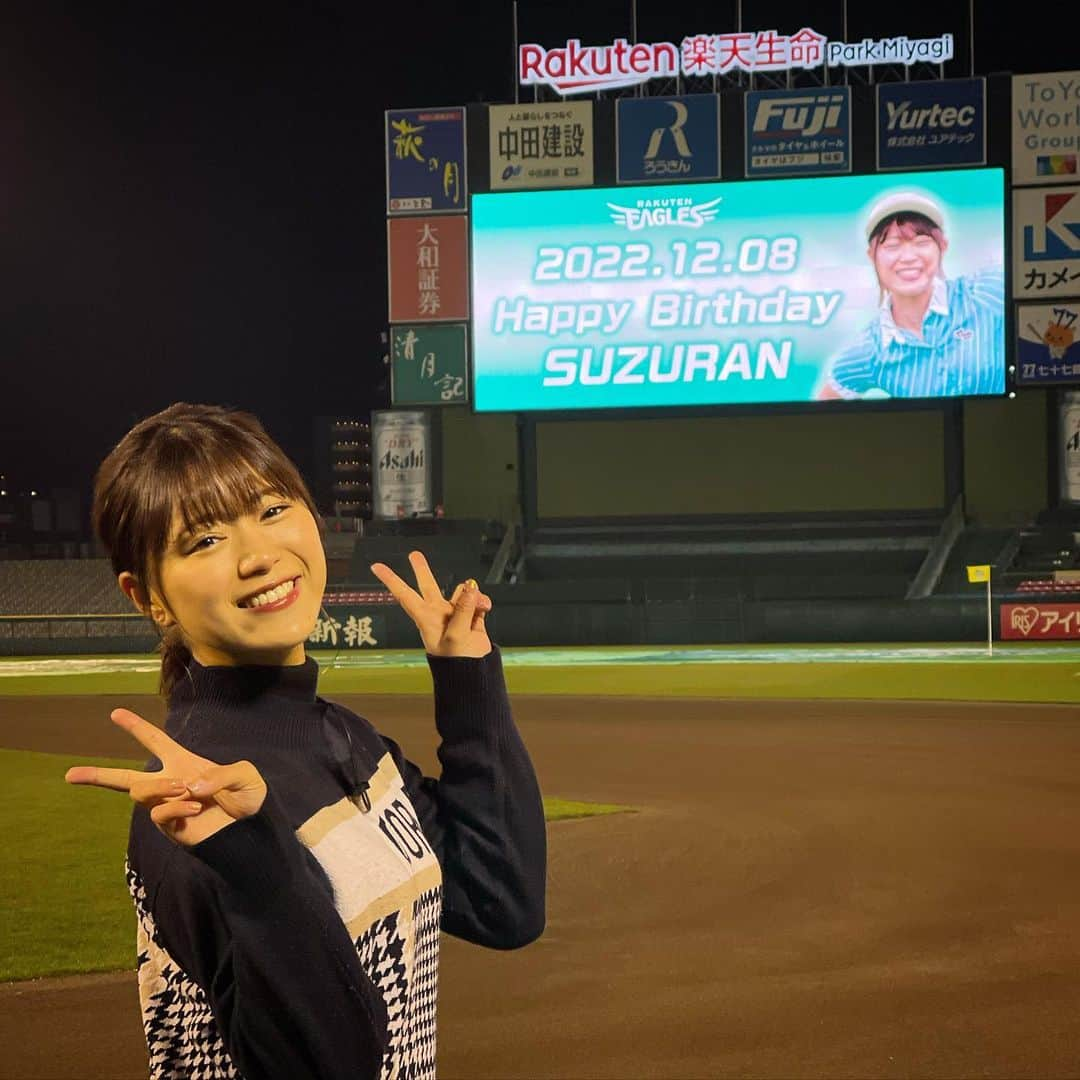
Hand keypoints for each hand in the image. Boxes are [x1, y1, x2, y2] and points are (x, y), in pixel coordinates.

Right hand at [65, 708, 266, 846]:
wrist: (253, 829)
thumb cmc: (249, 797)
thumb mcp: (245, 775)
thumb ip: (221, 775)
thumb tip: (188, 787)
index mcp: (184, 762)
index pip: (155, 740)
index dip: (136, 727)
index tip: (115, 713)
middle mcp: (170, 783)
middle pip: (126, 777)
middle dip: (97, 775)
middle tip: (69, 775)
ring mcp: (168, 806)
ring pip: (141, 791)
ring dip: (159, 786)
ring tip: (185, 790)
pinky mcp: (170, 828)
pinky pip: (157, 813)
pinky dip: (174, 807)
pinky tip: (194, 807)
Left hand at [370, 550, 492, 657]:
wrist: (474, 675)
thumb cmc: (457, 661)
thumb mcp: (456, 635)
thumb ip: (462, 610)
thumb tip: (470, 588)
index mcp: (426, 619)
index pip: (404, 595)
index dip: (391, 580)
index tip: (375, 566)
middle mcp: (438, 613)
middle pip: (428, 586)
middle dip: (422, 570)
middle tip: (414, 555)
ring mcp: (455, 614)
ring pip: (462, 592)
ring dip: (472, 595)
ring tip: (480, 607)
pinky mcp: (472, 617)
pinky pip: (477, 601)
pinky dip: (483, 602)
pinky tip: (486, 608)